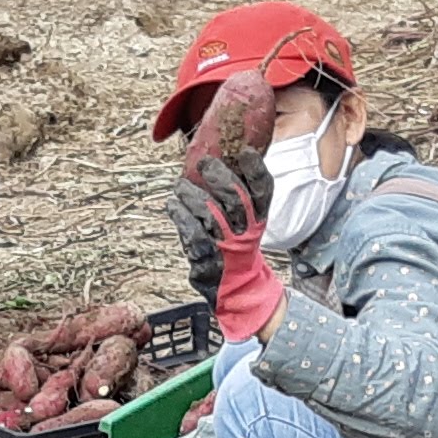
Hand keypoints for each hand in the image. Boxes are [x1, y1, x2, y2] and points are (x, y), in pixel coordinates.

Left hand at [174, 135, 284, 341]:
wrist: (236, 286)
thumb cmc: (236, 242)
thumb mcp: (247, 219)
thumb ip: (239, 192)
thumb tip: (224, 155)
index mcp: (259, 218)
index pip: (263, 190)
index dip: (256, 170)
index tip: (245, 152)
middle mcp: (245, 232)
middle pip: (236, 199)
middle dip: (219, 177)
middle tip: (204, 161)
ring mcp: (226, 247)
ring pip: (210, 214)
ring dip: (192, 194)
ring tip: (181, 185)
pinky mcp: (206, 260)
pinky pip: (192, 234)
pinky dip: (180, 216)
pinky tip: (173, 205)